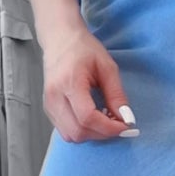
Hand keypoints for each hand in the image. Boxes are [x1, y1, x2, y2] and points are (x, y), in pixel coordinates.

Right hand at [41, 22, 138, 143]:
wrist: (60, 40)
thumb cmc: (83, 49)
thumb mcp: (107, 67)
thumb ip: (116, 95)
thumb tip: (126, 119)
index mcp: (69, 83)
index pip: (87, 117)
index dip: (108, 127)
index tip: (125, 126)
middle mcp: (54, 97)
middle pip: (78, 131)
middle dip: (102, 133)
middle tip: (118, 124)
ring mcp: (48, 105)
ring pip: (71, 136)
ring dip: (92, 134)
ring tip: (105, 120)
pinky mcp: (48, 110)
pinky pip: (66, 131)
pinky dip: (83, 131)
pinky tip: (94, 119)